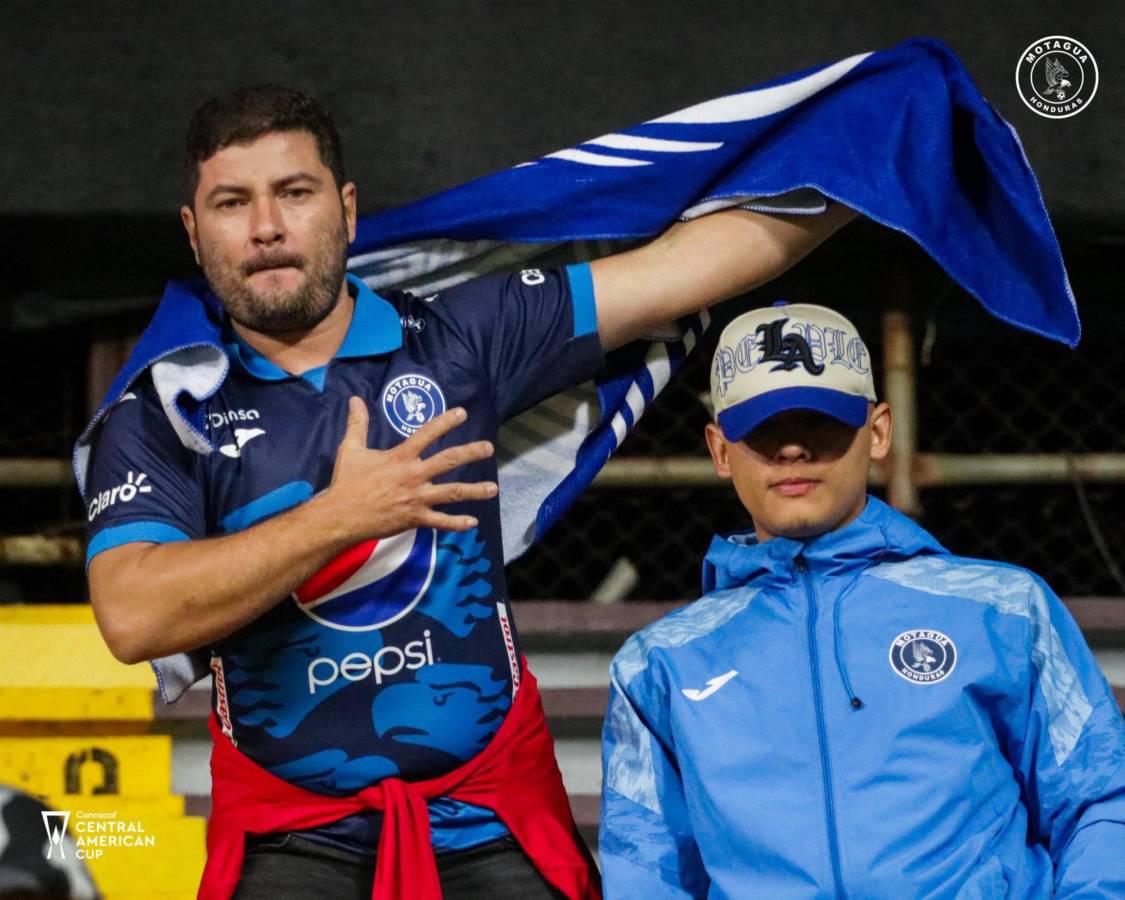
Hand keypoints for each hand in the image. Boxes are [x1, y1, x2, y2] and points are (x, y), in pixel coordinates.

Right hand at [324, 397, 496, 539]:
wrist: (341, 516)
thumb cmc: (346, 482)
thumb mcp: (350, 449)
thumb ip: (357, 424)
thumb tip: (354, 399)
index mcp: (401, 457)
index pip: (427, 434)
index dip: (446, 422)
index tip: (463, 413)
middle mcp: (414, 475)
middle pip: (449, 461)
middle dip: (471, 453)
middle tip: (488, 448)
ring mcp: (417, 498)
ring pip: (452, 493)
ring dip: (475, 491)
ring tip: (493, 489)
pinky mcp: (415, 519)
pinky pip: (440, 522)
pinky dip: (457, 524)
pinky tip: (472, 523)